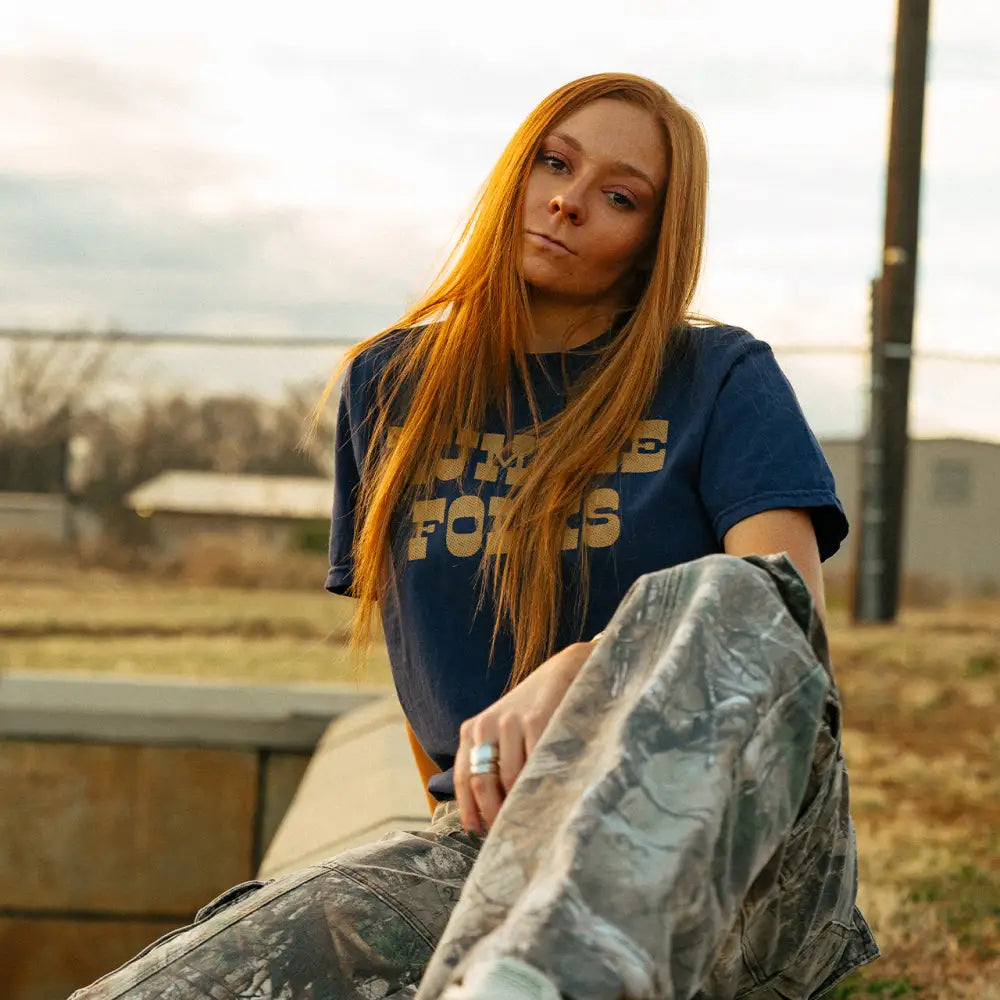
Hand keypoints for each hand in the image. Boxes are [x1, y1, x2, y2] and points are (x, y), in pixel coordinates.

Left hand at [454, 641, 594, 835]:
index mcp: (472, 729)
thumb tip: (487, 816)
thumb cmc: (531, 712)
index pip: (464, 778)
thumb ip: (491, 762)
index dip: (470, 810)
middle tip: (509, 836)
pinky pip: (536, 764)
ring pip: (511, 779)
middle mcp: (486, 725)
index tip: (477, 833)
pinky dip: (542, 785)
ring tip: (531, 822)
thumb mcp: (502, 731)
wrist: (563, 672)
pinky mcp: (538, 720)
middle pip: (483, 783)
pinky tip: (550, 796)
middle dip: (494, 815)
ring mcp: (512, 721)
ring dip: (520, 805)